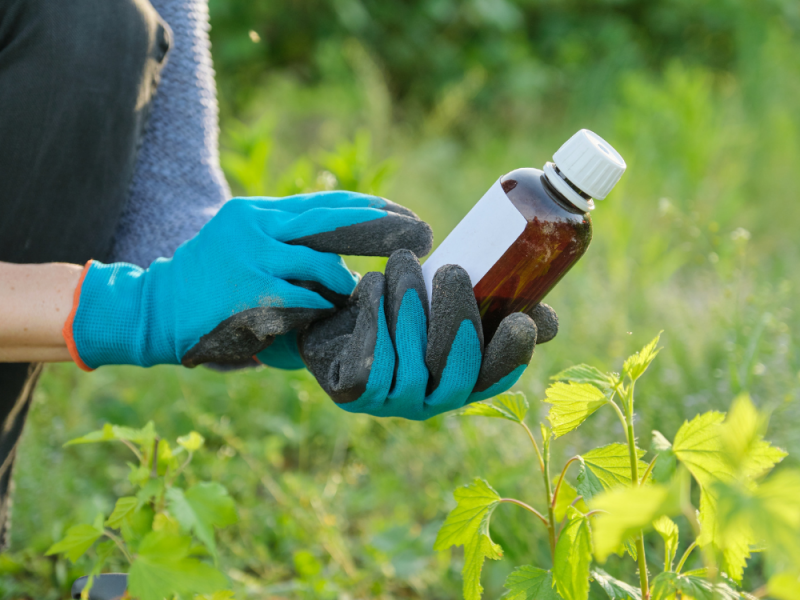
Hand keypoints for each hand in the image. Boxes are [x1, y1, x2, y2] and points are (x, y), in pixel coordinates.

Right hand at [63, 192, 431, 369]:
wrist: (154, 311)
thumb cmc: (209, 287)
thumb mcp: (246, 251)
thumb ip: (291, 252)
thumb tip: (346, 267)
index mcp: (258, 214)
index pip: (325, 204)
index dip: (369, 208)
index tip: (405, 214)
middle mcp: (257, 227)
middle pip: (334, 220)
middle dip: (383, 227)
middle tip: (423, 233)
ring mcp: (253, 257)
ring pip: (323, 264)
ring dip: (346, 283)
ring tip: (357, 295)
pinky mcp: (252, 291)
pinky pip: (306, 300)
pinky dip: (322, 309)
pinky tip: (326, 315)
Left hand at [299, 250, 557, 419]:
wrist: (331, 315)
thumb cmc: (398, 304)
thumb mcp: (445, 299)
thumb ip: (495, 308)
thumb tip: (547, 321)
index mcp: (462, 379)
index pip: (496, 378)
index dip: (511, 355)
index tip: (520, 319)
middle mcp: (431, 400)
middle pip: (456, 373)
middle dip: (457, 319)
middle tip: (451, 270)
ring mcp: (392, 402)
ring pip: (412, 363)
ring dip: (408, 306)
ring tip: (402, 262)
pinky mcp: (353, 394)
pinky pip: (370, 363)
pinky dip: (372, 317)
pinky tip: (371, 283)